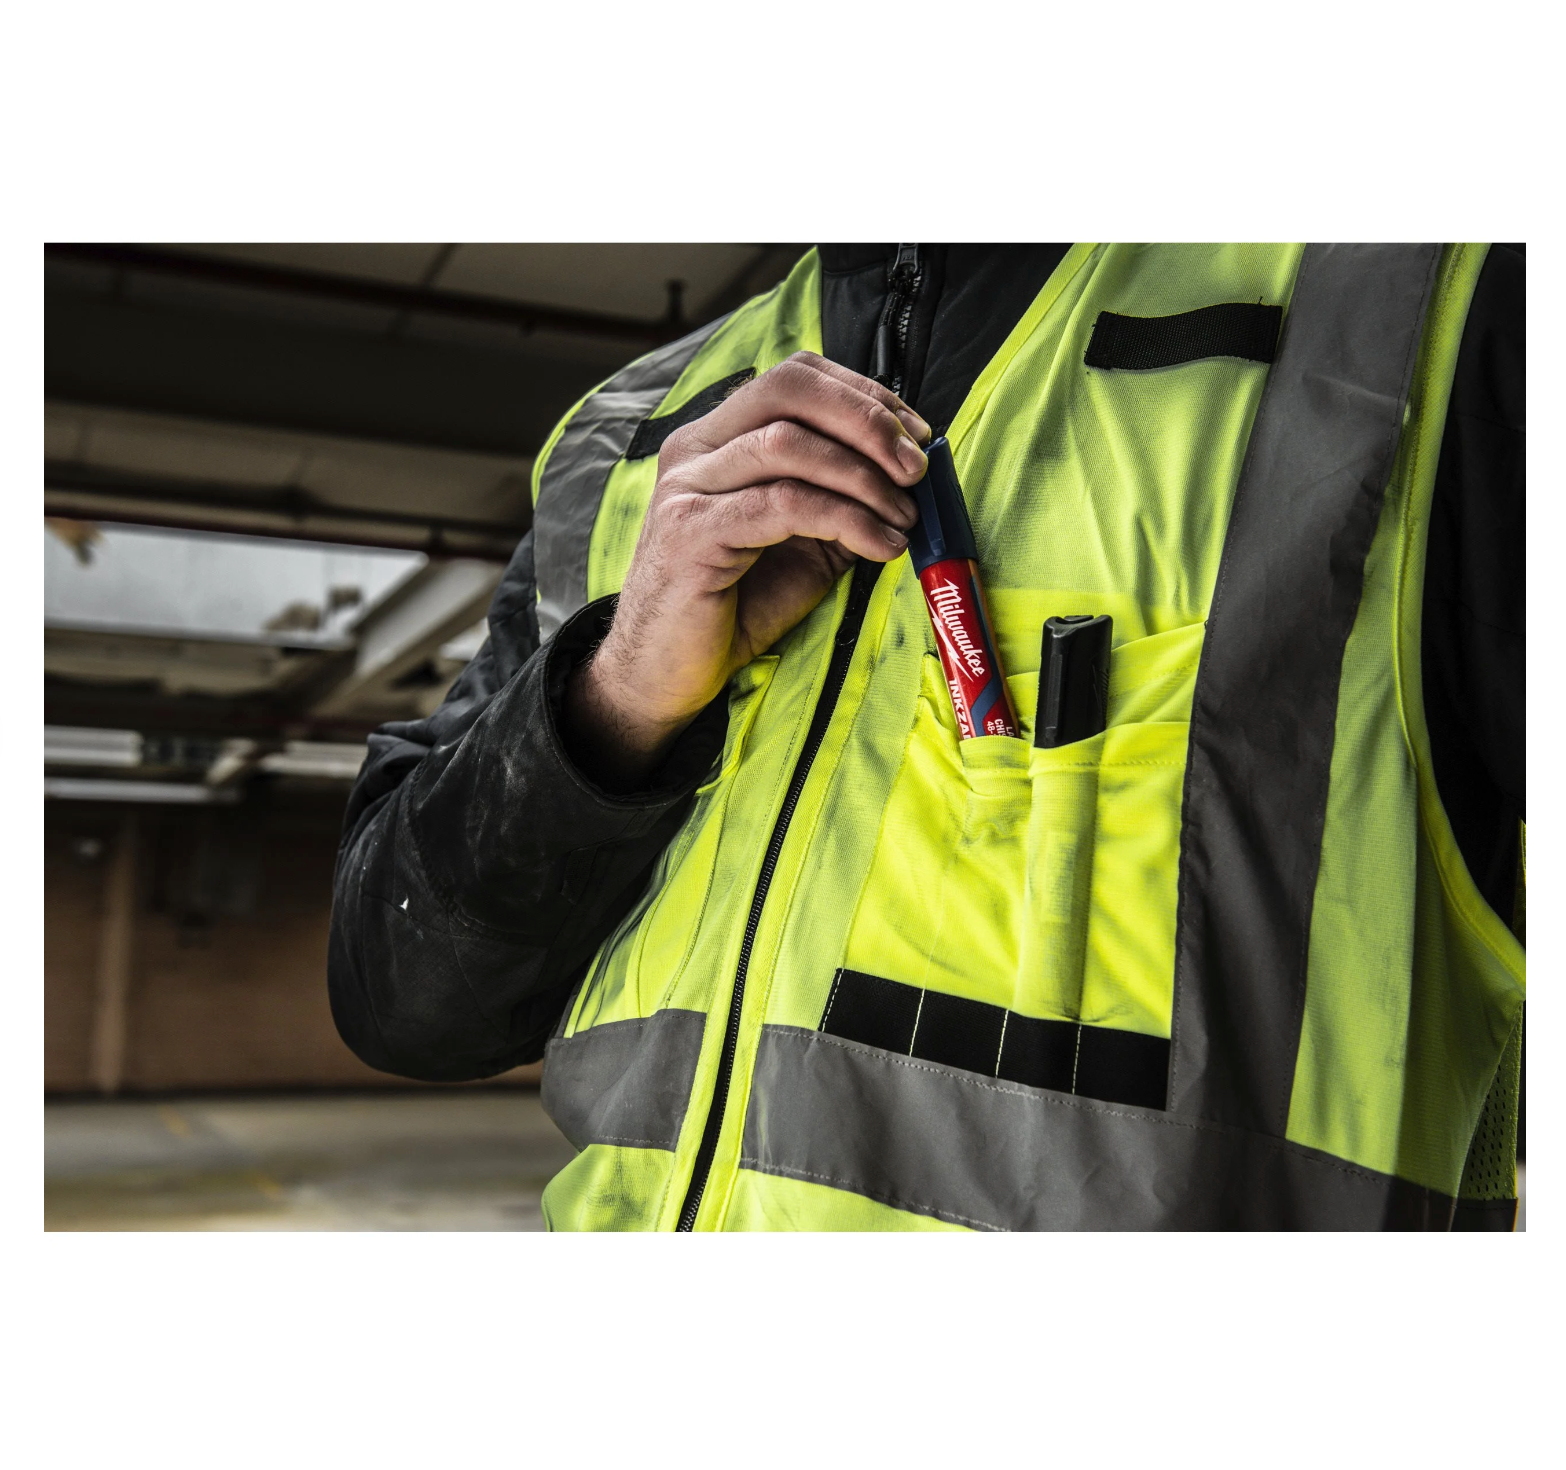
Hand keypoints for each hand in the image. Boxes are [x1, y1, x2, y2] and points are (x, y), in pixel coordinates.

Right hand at [562, 351, 930, 788]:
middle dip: (867, 420)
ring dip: (864, 478)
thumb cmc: (734, 608)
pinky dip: (847, 519)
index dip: (866, 395)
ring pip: (790, 444)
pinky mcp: (692, 533)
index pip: (796, 377)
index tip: (917, 435)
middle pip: (789, 388)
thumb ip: (842, 499)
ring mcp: (688, 487)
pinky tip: (881, 545)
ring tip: (903, 518)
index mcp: (717, 437)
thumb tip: (911, 472)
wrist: (665, 675)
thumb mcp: (803, 542)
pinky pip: (785, 505)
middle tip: (916, 467)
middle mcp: (696, 449)